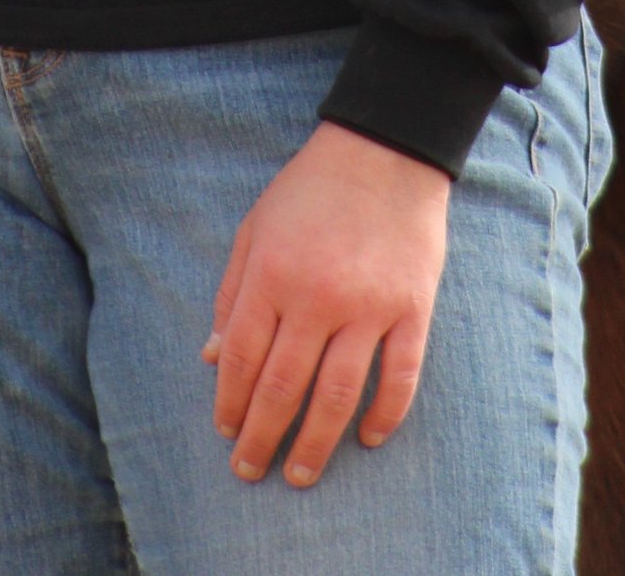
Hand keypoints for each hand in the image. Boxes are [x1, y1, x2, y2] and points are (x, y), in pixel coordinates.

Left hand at [202, 120, 450, 486]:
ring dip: (315, 445)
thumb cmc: (310, 189)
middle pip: (282, 387)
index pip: (241, 357)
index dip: (229, 402)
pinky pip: (399, 378)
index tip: (225, 432)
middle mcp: (317, 296)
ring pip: (337, 397)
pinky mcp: (412, 309)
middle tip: (250, 471)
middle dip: (262, 437)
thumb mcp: (255, 226)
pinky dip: (384, 416)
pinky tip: (368, 439)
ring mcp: (369, 306)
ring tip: (300, 475)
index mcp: (272, 273)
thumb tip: (212, 358)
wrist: (385, 149)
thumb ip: (232, 292)